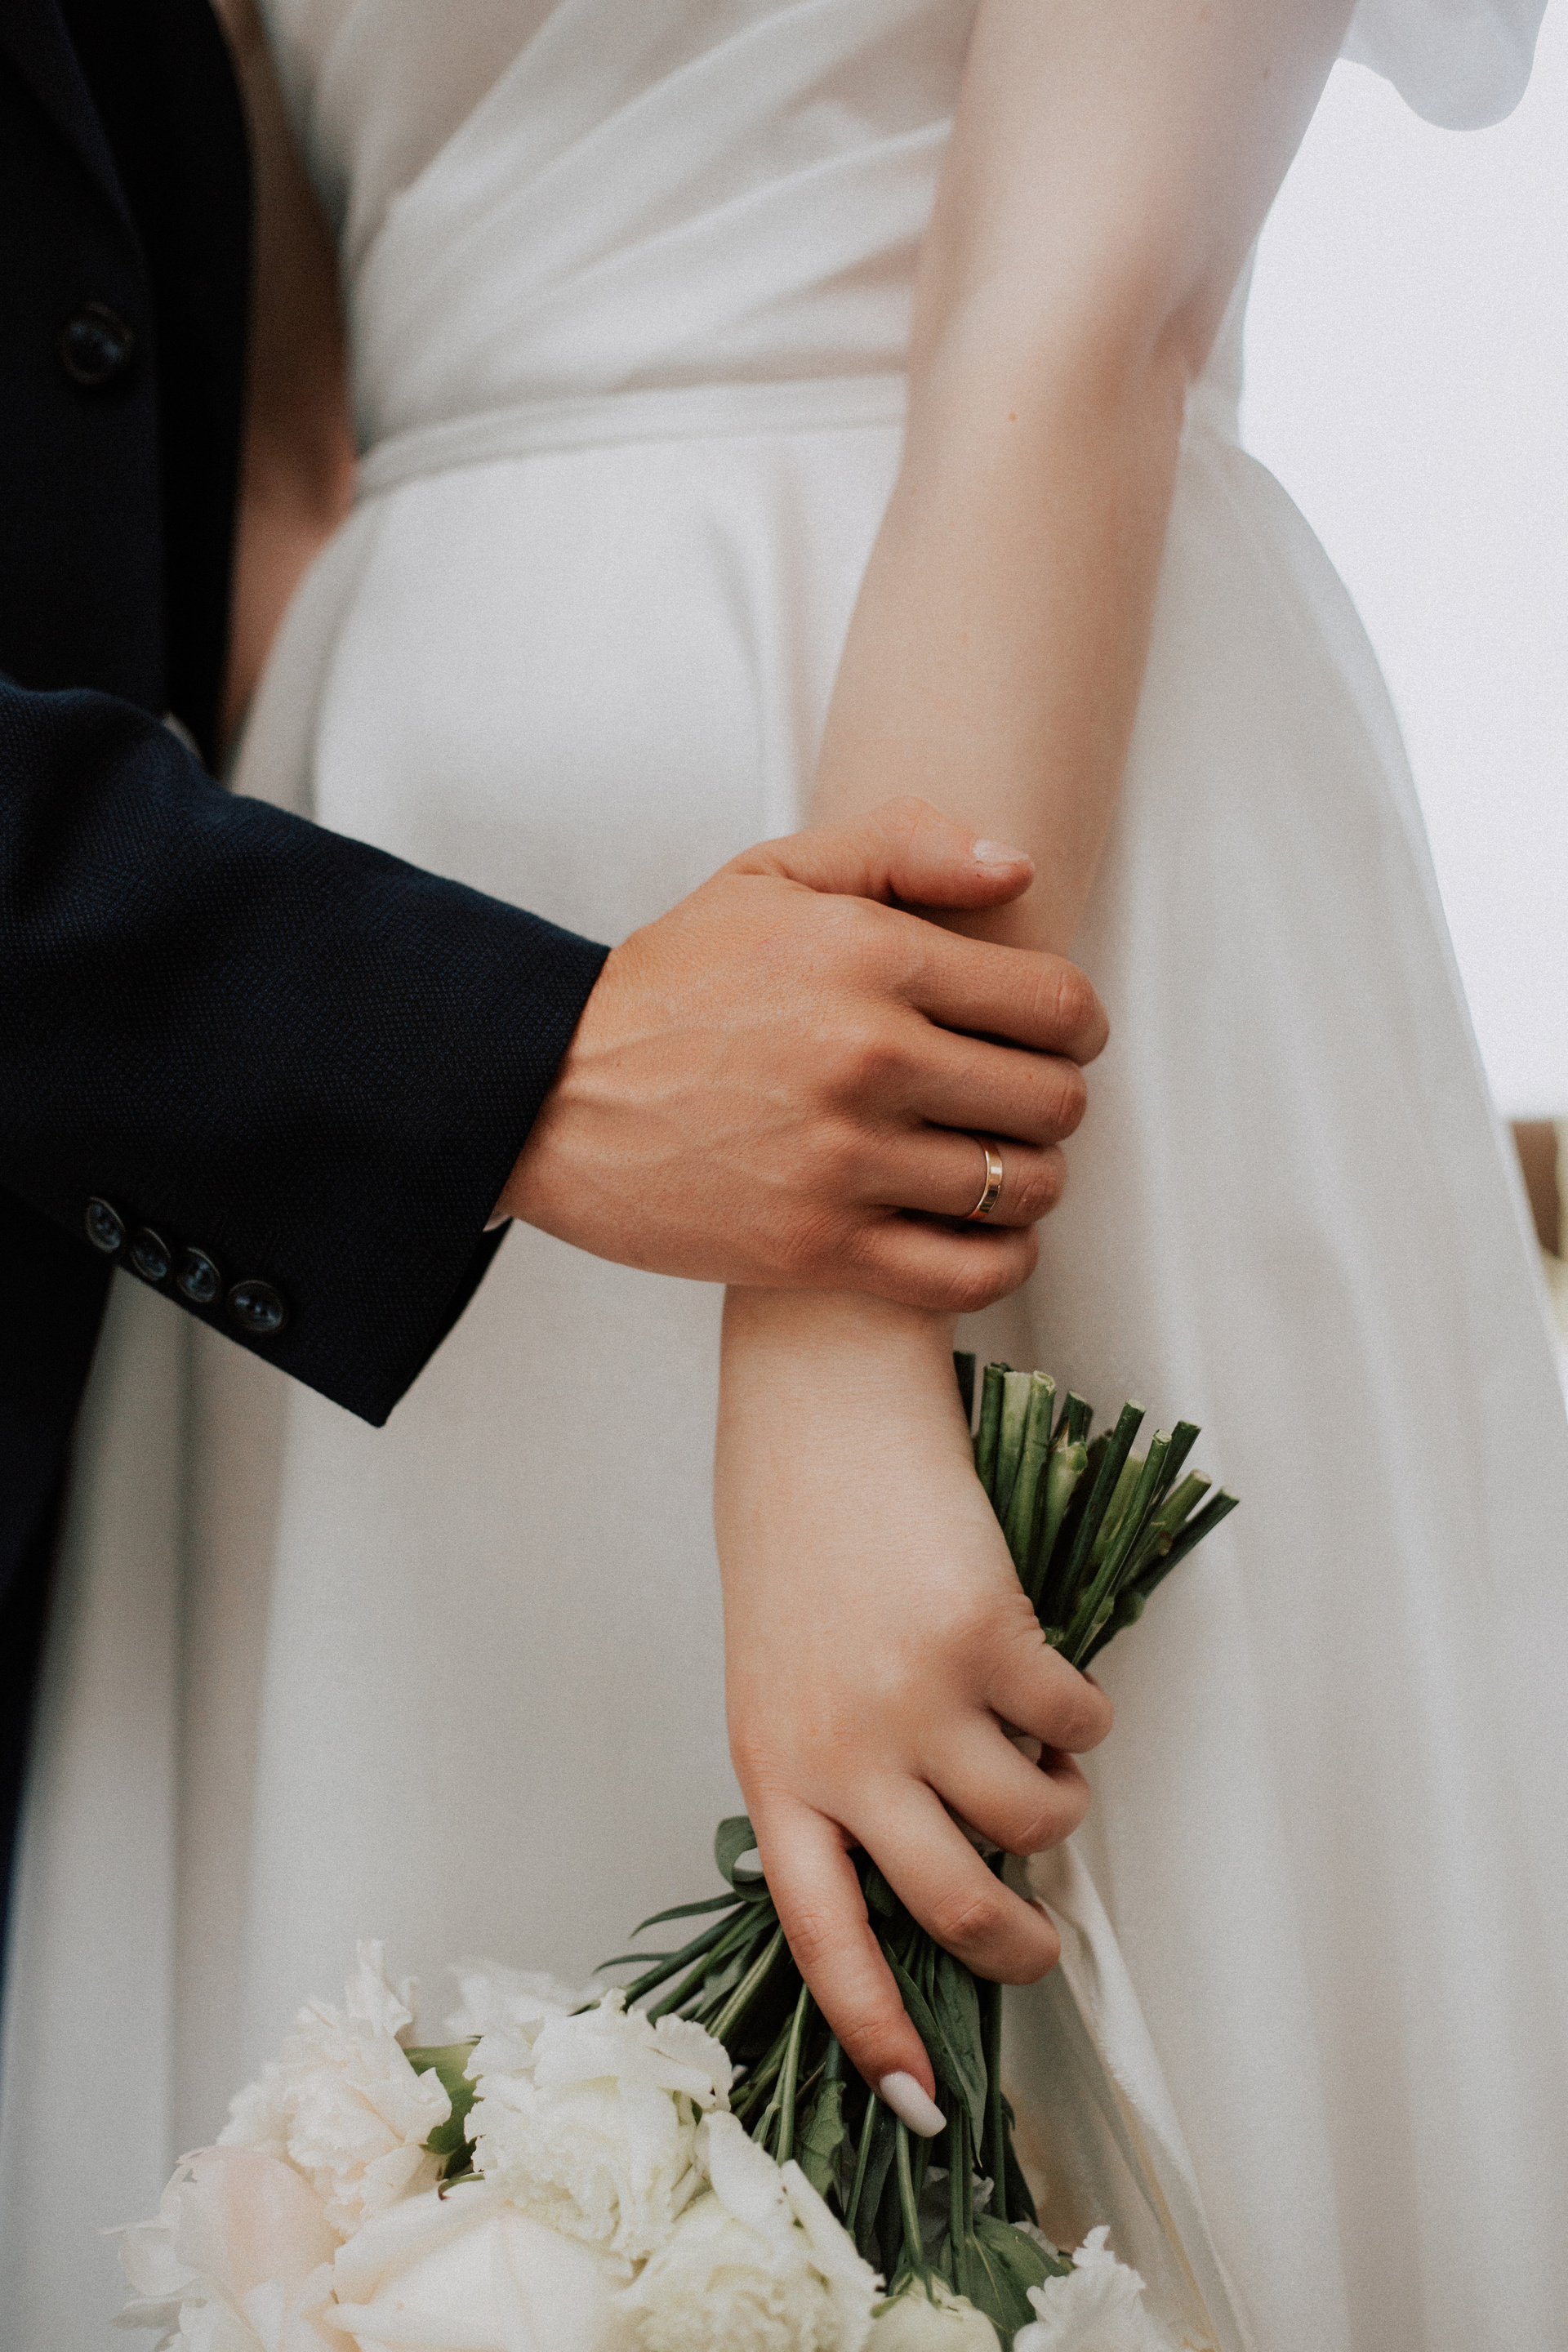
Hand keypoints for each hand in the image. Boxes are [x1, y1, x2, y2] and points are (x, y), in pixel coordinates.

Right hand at [497, 798, 1106, 1308]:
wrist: (546, 1091)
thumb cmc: (669, 984)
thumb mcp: (770, 877)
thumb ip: (902, 848)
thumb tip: (1019, 872)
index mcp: (873, 959)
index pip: (1058, 1007)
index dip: (1076, 1026)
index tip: (1055, 1038)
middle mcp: (869, 1060)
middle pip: (1053, 1103)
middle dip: (1051, 1102)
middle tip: (1014, 1102)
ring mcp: (845, 1162)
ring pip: (1019, 1189)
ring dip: (1026, 1180)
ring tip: (990, 1165)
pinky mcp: (817, 1249)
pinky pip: (971, 1274)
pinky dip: (1000, 1258)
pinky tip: (977, 1232)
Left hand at [715, 1286, 1113, 2111]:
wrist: (816, 1405)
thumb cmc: (792, 1532)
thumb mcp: (778, 1674)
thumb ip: (832, 1770)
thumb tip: (927, 1861)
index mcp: (774, 1769)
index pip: (823, 1939)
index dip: (880, 2031)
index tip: (925, 2104)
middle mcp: (842, 1752)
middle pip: (956, 1908)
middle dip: (1020, 1945)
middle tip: (1043, 1936)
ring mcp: (917, 1700)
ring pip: (1036, 1821)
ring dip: (1059, 1806)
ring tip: (1043, 1761)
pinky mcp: (990, 1640)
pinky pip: (1079, 1724)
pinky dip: (1087, 1716)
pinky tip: (1059, 1680)